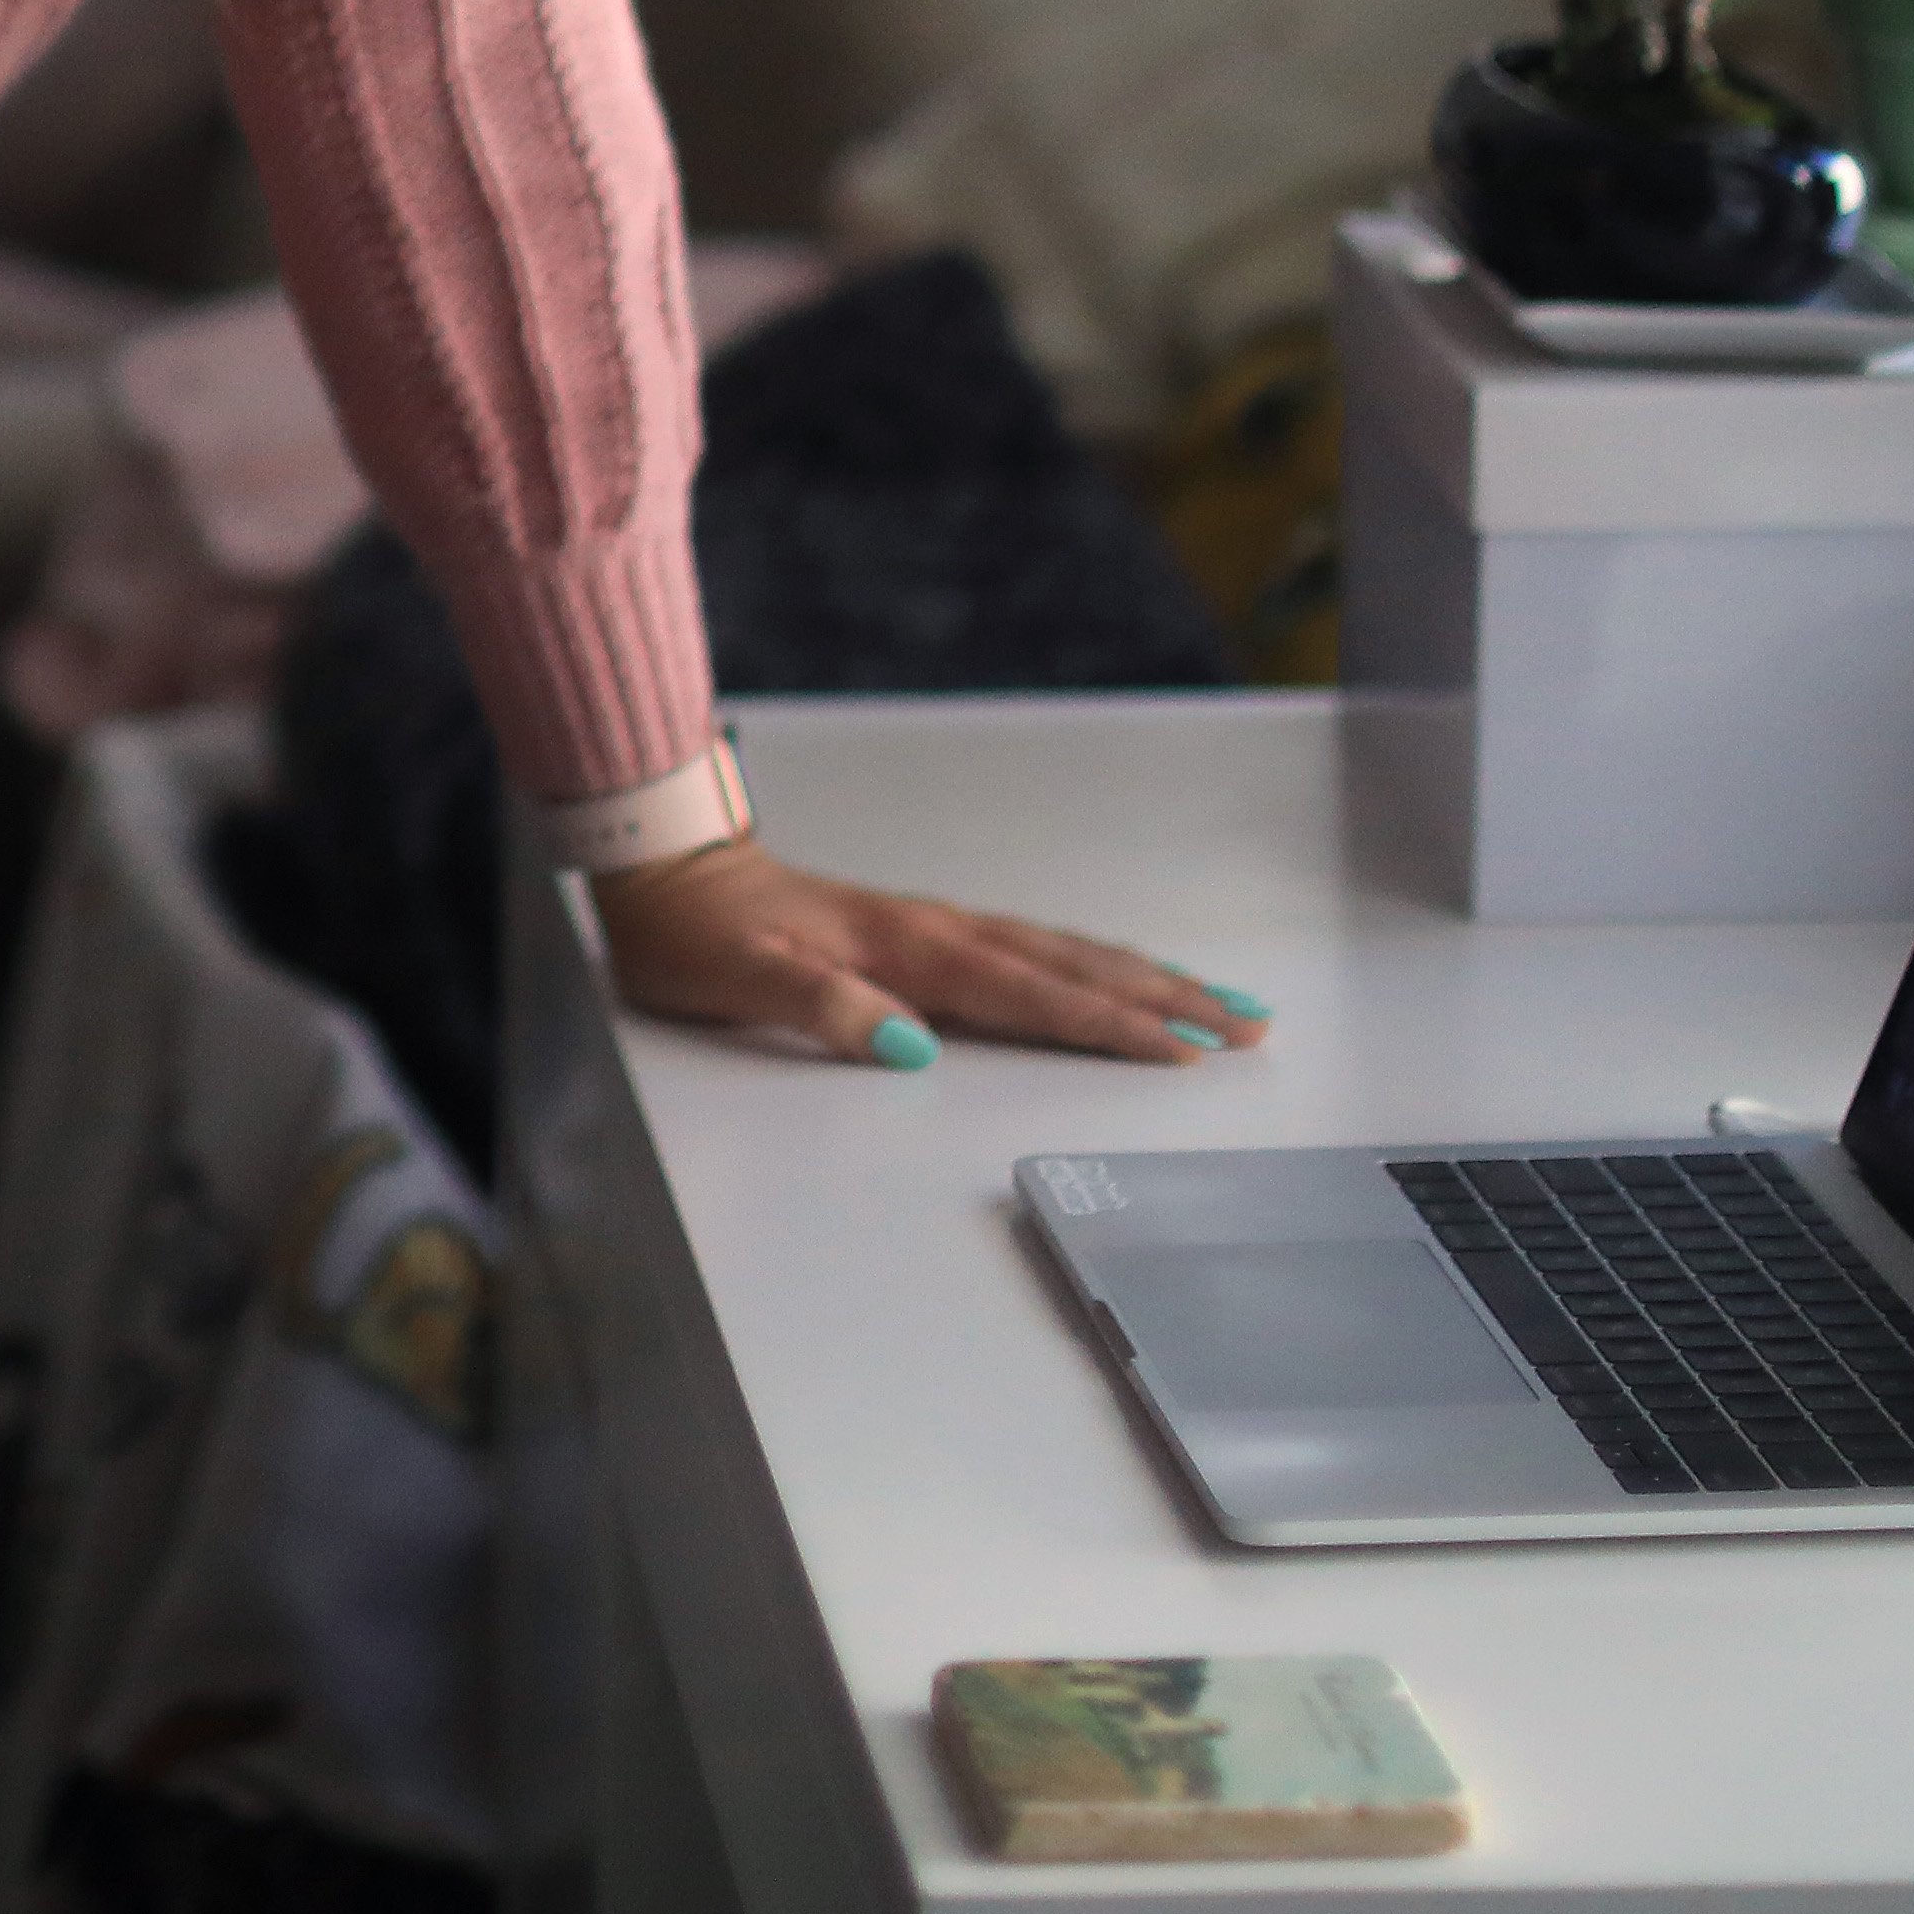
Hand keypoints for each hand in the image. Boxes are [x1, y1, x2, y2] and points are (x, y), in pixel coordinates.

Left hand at [595, 838, 1264, 1068]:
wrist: (664, 862)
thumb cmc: (691, 928)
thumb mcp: (733, 976)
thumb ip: (816, 1006)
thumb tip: (905, 1047)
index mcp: (902, 950)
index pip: (1026, 995)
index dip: (1107, 1026)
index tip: (1183, 1051)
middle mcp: (935, 932)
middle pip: (1072, 967)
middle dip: (1164, 1001)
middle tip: (1250, 1028)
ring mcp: (935, 926)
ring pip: (1064, 951)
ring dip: (1145, 978)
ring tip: (1223, 1003)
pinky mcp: (926, 931)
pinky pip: (1033, 948)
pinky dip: (1093, 963)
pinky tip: (1123, 977)